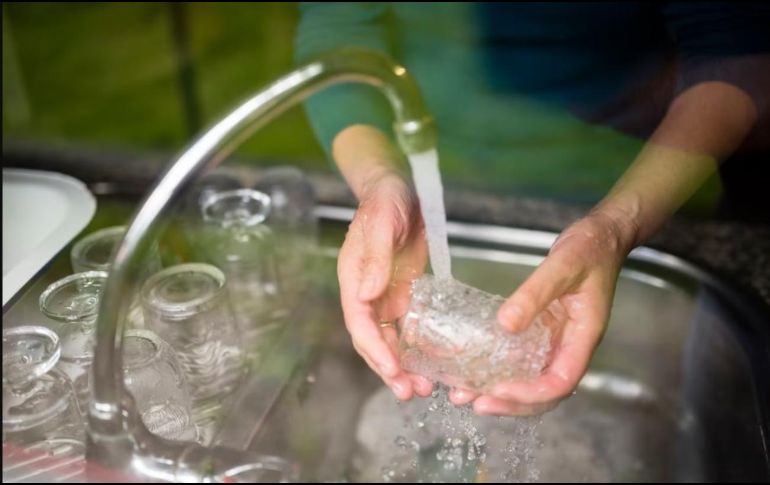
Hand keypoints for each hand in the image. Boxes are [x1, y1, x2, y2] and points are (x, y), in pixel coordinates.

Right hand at [337, 170, 433, 399]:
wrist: (399, 188)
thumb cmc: (385, 201)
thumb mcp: (382, 223)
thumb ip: (376, 259)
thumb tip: (369, 295)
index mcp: (354, 279)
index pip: (359, 322)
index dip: (373, 348)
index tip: (391, 368)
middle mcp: (367, 293)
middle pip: (372, 339)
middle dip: (388, 368)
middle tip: (408, 392)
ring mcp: (385, 295)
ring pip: (390, 339)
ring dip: (402, 365)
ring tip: (421, 388)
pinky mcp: (403, 293)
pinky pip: (407, 328)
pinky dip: (416, 348)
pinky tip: (430, 364)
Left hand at [448, 208, 637, 415]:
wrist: (600, 237)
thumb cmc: (589, 250)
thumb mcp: (562, 267)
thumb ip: (535, 294)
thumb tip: (506, 324)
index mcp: (583, 338)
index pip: (560, 382)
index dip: (530, 394)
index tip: (498, 391)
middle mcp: (571, 346)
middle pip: (544, 392)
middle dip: (510, 403)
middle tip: (475, 402)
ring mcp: (558, 341)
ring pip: (532, 380)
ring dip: (501, 392)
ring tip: (465, 393)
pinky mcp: (545, 332)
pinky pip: (525, 360)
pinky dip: (502, 369)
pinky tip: (476, 368)